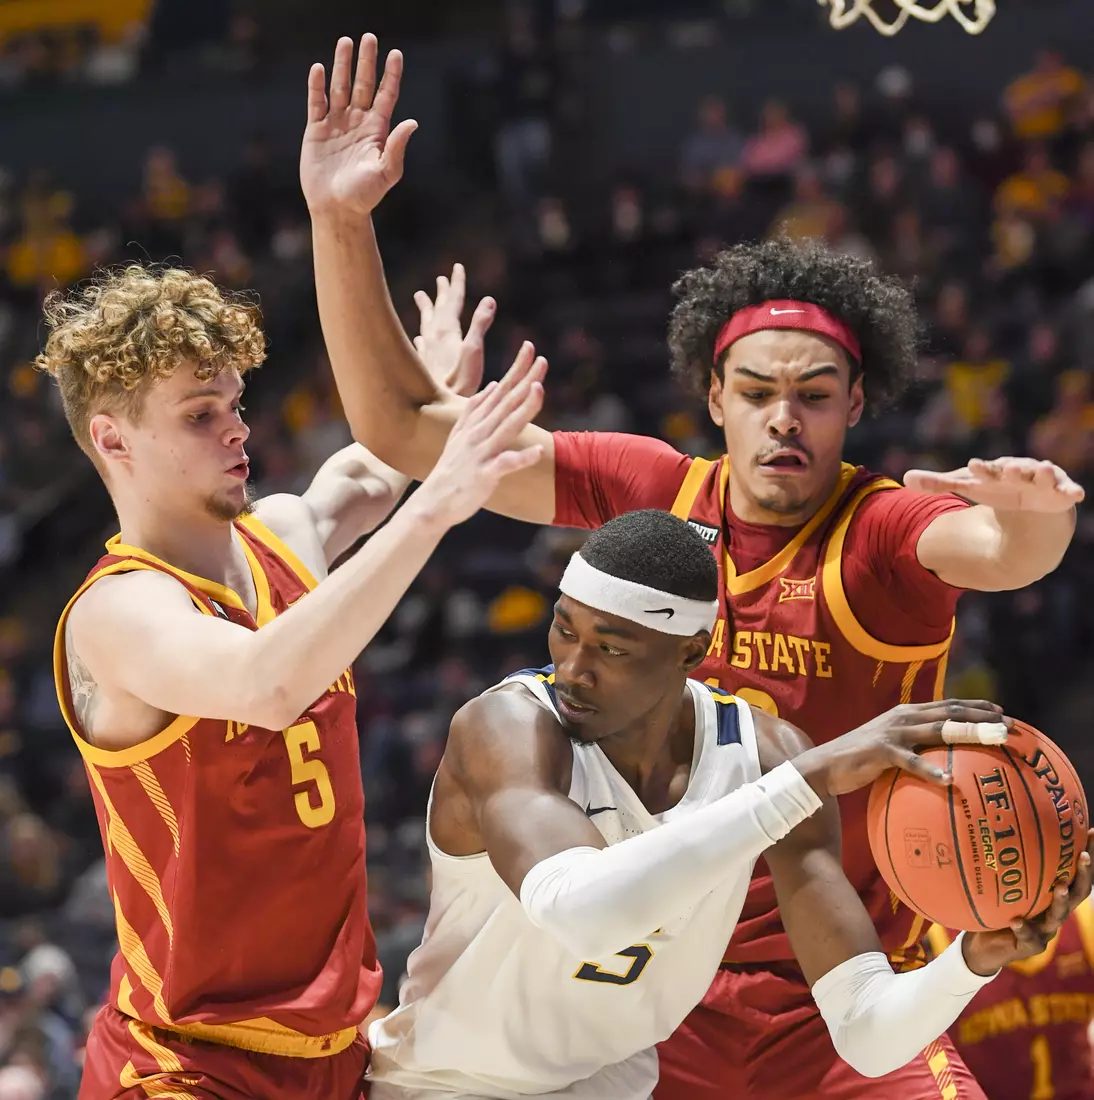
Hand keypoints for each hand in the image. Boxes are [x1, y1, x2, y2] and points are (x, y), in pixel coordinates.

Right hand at [301, 34, 416, 217]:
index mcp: (377, 130)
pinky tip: (320, 69)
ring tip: (345, 42)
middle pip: (363, 85)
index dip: (391, 75)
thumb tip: (412, 122)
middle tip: (369, 38)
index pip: (386, 96)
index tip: (396, 53)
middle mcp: (358, 122)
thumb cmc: (364, 195)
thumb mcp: (386, 172)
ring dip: (342, 66)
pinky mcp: (316, 131)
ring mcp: (337, 124)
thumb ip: (397, 147)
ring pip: (340, 88)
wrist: (337, 209)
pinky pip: (317, 102)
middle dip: (366, 62)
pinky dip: (317, 86)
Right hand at [410, 343, 546, 528]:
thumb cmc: (452, 469)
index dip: (516, 369)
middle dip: (525, 379)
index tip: (530, 347)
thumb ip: (476, 409)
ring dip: (524, 408)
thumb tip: (493, 386)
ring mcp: (481, 452)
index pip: (501, 390)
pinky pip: (505, 464)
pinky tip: (538, 451)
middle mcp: (479, 432)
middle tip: (542, 359)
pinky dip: (521, 458)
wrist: (434, 501)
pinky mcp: (484, 474)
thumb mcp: (460, 433)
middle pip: (507, 402)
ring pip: (507, 426)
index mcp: (476, 422)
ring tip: (539, 389)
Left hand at [413, 264, 495, 396]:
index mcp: (447, 332)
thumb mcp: (473, 352)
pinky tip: (419, 337)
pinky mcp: (425, 367)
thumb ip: (480, 326)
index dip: (456, 284)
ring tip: (420, 296)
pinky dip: (422, 336)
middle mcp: (434, 338)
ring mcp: (428, 352)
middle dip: (442, 293)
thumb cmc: (457, 383)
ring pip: (427, 323)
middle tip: (441, 278)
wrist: (432, 408)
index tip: (457, 267)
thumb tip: (489, 300)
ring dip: (427, 309)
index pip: (453, 302)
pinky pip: (421, 344)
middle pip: (439, 309)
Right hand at [796, 700, 1011, 797]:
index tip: (1001, 711)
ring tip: (992, 739)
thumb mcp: (892, 748)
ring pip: (937, 730)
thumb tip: (942, 761)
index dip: (975, 706)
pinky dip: (930, 769)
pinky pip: (911, 761)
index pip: (947, 706)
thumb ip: (914, 747)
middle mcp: (903, 717)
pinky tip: (948, 779)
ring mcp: (892, 732)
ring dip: (968, 733)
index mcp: (907, 713)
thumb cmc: (861, 760)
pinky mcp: (881, 751)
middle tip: (1009, 724)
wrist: (826, 764)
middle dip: (982, 717)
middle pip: (949, 713)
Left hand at [904, 457, 1084, 512]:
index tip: (973, 467)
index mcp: (997, 470)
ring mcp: (1043, 482)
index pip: (986, 470)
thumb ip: (938, 483)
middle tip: (1009, 469)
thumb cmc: (998, 489)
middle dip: (1013, 469)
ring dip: (1045, 473)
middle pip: (1016, 469)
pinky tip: (1077, 494)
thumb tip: (904, 479)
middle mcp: (1021, 472)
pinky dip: (1072, 491)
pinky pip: (1068, 491)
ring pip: (1044, 476)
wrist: (1031, 503)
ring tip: (1045, 470)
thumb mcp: (970, 487)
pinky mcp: (1061, 494)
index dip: (981, 469)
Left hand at [962, 831, 1093, 975]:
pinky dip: (1023, 928)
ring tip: (1058, 886)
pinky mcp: (1030, 946)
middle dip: (1084, 875)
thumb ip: (1009, 864)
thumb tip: (1000, 825)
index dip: (1087, 858)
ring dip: (1060, 900)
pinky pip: (1027, 937)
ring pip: (1058, 916)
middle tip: (1083, 856)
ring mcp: (1045, 931)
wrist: (986, 946)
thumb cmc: (999, 908)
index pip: (1075, 875)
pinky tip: (1016, 920)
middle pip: (1077, 894)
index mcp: (1052, 896)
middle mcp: (1054, 912)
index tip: (1092, 832)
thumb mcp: (1007, 884)